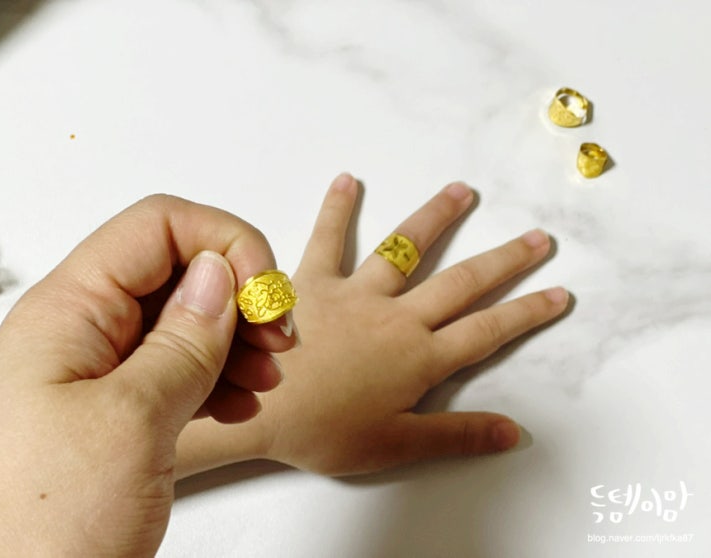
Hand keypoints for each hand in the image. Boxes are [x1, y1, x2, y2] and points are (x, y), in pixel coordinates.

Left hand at [0, 195, 297, 555]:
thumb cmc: (37, 530)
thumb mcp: (130, 423)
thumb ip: (182, 340)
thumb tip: (218, 274)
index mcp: (69, 312)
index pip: (157, 227)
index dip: (223, 242)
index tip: (264, 289)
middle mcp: (83, 333)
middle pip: (177, 270)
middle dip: (239, 294)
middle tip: (276, 337)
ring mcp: (101, 373)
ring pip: (186, 321)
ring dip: (237, 339)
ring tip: (264, 378)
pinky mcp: (119, 411)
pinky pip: (179, 368)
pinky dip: (220, 376)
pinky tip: (239, 403)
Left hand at [176, 174, 568, 476]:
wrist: (253, 408)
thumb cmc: (321, 431)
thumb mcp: (395, 445)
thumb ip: (456, 435)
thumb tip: (515, 432)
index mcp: (419, 358)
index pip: (488, 331)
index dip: (527, 312)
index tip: (559, 292)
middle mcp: (396, 317)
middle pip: (462, 282)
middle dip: (504, 260)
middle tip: (537, 237)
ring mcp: (355, 293)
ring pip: (406, 248)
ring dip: (437, 218)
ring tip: (463, 191)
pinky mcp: (311, 281)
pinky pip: (327, 239)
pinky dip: (337, 209)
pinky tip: (347, 179)